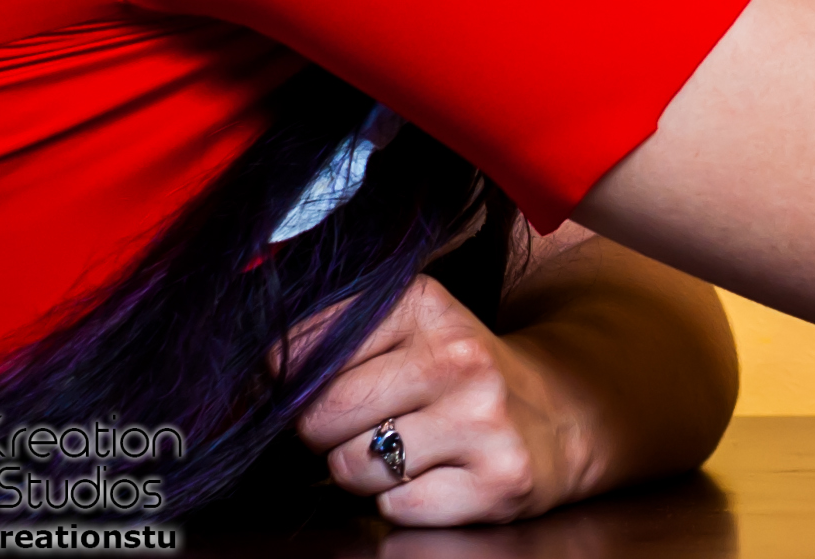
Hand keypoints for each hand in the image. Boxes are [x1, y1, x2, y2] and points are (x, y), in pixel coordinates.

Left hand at [295, 275, 594, 524]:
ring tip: (407, 448)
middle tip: (368, 423)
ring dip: (364, 471)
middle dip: (326, 433)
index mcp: (425, 305)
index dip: (296, 381)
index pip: (301, 350)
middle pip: (320, 416)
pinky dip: (404, 502)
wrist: (561, 413)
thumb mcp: (410, 328)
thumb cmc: (460, 375)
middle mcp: (457, 357)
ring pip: (351, 468)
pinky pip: (395, 509)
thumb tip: (253, 375)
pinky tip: (438, 474)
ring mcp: (481, 421)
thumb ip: (335, 336)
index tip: (326, 384)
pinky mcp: (497, 481)